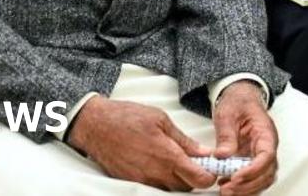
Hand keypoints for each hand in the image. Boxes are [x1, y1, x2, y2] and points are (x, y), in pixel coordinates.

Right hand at [67, 96, 215, 190]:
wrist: (95, 126)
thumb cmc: (128, 118)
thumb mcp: (161, 120)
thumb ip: (184, 140)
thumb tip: (204, 152)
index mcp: (167, 156)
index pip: (198, 179)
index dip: (209, 177)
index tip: (211, 169)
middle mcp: (156, 173)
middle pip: (186, 187)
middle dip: (194, 177)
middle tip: (194, 162)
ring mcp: (143, 180)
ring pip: (170, 188)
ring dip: (177, 179)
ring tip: (174, 161)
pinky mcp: (131, 182)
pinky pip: (153, 186)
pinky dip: (161, 179)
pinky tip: (158, 163)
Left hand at [212, 81, 278, 195]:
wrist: (240, 98)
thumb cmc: (238, 102)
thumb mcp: (228, 113)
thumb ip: (226, 134)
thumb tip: (222, 155)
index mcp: (265, 133)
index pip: (267, 156)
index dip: (253, 170)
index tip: (236, 177)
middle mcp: (267, 146)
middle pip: (267, 173)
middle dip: (248, 185)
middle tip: (228, 188)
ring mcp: (260, 155)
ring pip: (262, 179)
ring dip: (246, 189)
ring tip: (226, 190)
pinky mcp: (252, 160)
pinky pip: (253, 178)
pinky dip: (242, 186)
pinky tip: (227, 185)